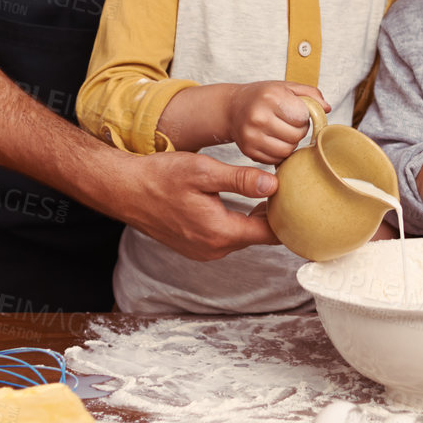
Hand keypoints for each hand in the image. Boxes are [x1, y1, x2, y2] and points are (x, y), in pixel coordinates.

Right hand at [90, 148, 280, 259]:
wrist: (125, 189)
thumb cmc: (160, 177)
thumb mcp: (203, 171)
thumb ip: (241, 180)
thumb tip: (274, 185)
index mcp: (220, 232)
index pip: (270, 234)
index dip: (287, 216)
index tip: (297, 196)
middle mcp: (214, 248)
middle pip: (258, 236)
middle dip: (274, 215)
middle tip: (287, 189)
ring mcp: (203, 250)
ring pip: (243, 236)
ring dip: (255, 219)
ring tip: (268, 191)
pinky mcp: (195, 246)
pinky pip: (227, 237)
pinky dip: (238, 222)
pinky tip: (242, 201)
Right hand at [227, 82, 327, 163]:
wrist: (232, 108)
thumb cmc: (263, 96)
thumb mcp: (286, 87)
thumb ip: (310, 94)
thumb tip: (327, 108)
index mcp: (271, 97)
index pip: (303, 117)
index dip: (304, 116)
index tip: (296, 111)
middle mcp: (259, 117)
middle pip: (296, 136)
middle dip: (299, 130)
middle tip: (290, 123)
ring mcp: (252, 136)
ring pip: (288, 150)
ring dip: (291, 143)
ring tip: (283, 131)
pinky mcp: (248, 151)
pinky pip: (275, 159)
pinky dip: (279, 152)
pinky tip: (273, 139)